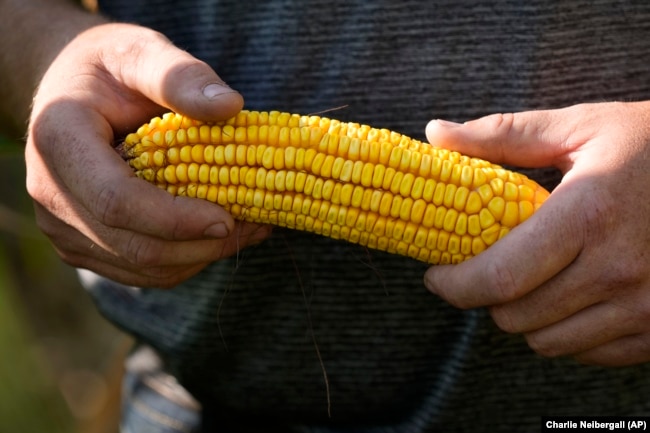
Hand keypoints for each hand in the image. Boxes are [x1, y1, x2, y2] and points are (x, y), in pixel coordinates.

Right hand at [25, 23, 270, 287]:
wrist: (72, 93)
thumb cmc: (109, 69)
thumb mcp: (141, 53)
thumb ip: (181, 76)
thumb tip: (231, 105)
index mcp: (59, 142)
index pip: (117, 201)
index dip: (176, 219)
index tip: (229, 218)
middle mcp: (51, 194)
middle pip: (133, 246)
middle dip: (201, 244)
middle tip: (255, 224)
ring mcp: (64, 227)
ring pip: (141, 268)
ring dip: (201, 256)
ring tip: (247, 227)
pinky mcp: (83, 245)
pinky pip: (140, 270)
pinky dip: (186, 259)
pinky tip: (218, 234)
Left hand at [424, 101, 649, 365]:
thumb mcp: (580, 127)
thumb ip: (503, 135)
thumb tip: (435, 133)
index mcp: (589, 215)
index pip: (499, 278)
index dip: (454, 285)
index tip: (436, 275)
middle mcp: (619, 270)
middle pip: (515, 316)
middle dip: (485, 297)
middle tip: (484, 270)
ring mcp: (647, 306)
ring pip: (548, 342)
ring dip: (524, 317)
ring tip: (529, 281)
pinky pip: (588, 353)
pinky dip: (565, 332)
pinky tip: (570, 297)